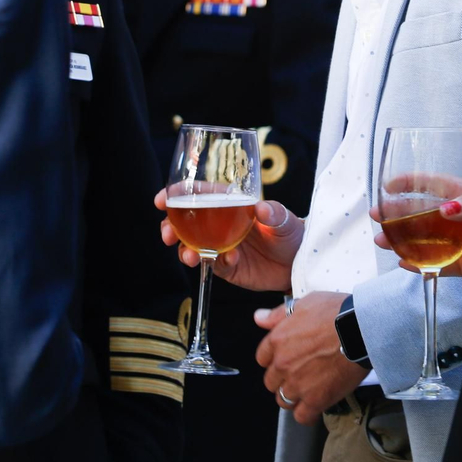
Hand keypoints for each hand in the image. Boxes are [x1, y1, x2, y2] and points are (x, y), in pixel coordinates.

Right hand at [155, 188, 303, 291]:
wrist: (299, 264)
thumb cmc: (291, 232)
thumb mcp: (286, 219)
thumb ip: (275, 213)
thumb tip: (262, 207)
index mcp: (229, 203)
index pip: (198, 194)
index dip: (177, 195)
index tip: (162, 199)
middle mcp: (220, 224)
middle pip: (186, 222)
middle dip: (170, 226)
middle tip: (168, 234)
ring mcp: (220, 245)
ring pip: (192, 246)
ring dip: (185, 250)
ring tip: (190, 257)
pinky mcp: (226, 267)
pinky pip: (213, 265)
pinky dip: (215, 263)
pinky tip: (230, 260)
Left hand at [254, 291, 367, 426]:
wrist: (360, 328)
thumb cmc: (336, 313)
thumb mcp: (305, 304)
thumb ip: (278, 314)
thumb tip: (259, 317)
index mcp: (278, 340)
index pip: (262, 358)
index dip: (274, 359)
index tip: (286, 359)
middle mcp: (283, 364)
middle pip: (271, 381)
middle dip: (283, 379)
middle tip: (300, 373)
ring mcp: (298, 383)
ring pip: (284, 400)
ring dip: (293, 396)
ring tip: (308, 390)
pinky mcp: (316, 399)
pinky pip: (302, 416)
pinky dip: (307, 414)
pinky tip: (315, 405)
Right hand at [372, 184, 461, 280]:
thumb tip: (446, 209)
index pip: (432, 184)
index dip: (409, 182)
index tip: (388, 185)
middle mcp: (457, 217)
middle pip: (420, 213)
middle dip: (396, 214)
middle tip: (377, 216)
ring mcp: (458, 241)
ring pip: (423, 240)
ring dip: (401, 240)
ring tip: (383, 242)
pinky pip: (437, 265)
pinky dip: (419, 265)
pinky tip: (404, 263)